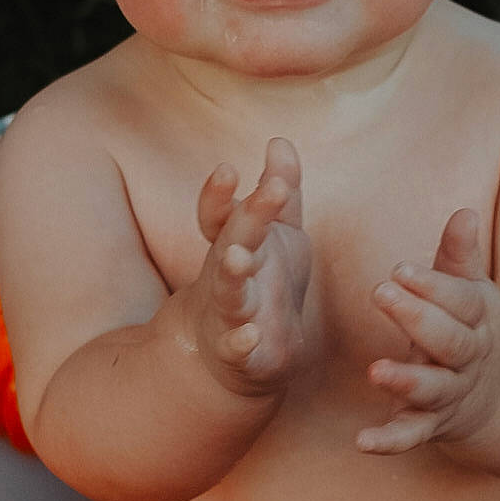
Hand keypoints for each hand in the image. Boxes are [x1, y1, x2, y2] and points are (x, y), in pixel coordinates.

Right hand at [191, 138, 311, 394]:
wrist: (229, 360)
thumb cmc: (259, 287)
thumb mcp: (277, 236)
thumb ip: (280, 191)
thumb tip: (279, 140)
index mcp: (235, 245)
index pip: (221, 214)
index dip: (219, 194)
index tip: (227, 168)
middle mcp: (227, 275)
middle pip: (233, 242)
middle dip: (248, 217)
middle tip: (271, 191)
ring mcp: (230, 314)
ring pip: (229, 290)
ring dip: (232, 273)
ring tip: (238, 257)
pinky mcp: (239, 355)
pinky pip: (238, 349)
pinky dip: (241, 344)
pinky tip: (250, 337)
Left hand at [358, 209, 499, 454]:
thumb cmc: (472, 327)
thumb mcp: (472, 290)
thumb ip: (460, 256)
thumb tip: (465, 213)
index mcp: (479, 318)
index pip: (460, 300)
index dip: (432, 285)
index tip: (399, 269)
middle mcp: (468, 358)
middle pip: (449, 341)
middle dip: (418, 318)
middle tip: (381, 292)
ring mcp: (451, 393)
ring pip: (433, 390)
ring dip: (406, 381)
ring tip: (376, 371)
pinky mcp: (432, 424)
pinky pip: (412, 434)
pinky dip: (390, 441)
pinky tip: (362, 442)